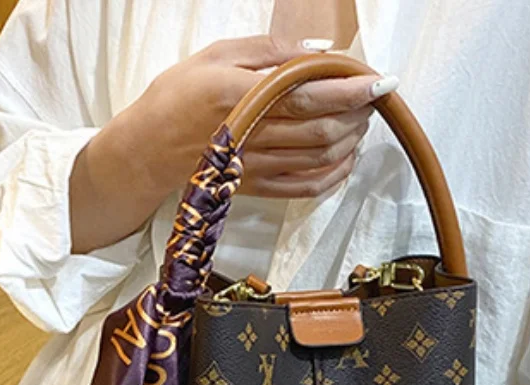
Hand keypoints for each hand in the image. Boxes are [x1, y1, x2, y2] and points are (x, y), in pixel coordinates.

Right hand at [72, 36, 393, 251]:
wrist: (148, 150)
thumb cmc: (178, 95)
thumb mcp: (216, 55)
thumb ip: (269, 50)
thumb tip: (318, 53)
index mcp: (240, 96)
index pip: (308, 95)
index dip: (351, 90)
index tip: (381, 80)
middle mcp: (251, 135)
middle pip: (321, 131)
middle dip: (357, 114)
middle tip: (371, 98)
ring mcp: (255, 167)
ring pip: (318, 159)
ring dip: (349, 141)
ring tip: (359, 122)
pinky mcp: (256, 188)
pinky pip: (304, 189)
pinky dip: (332, 176)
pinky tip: (344, 160)